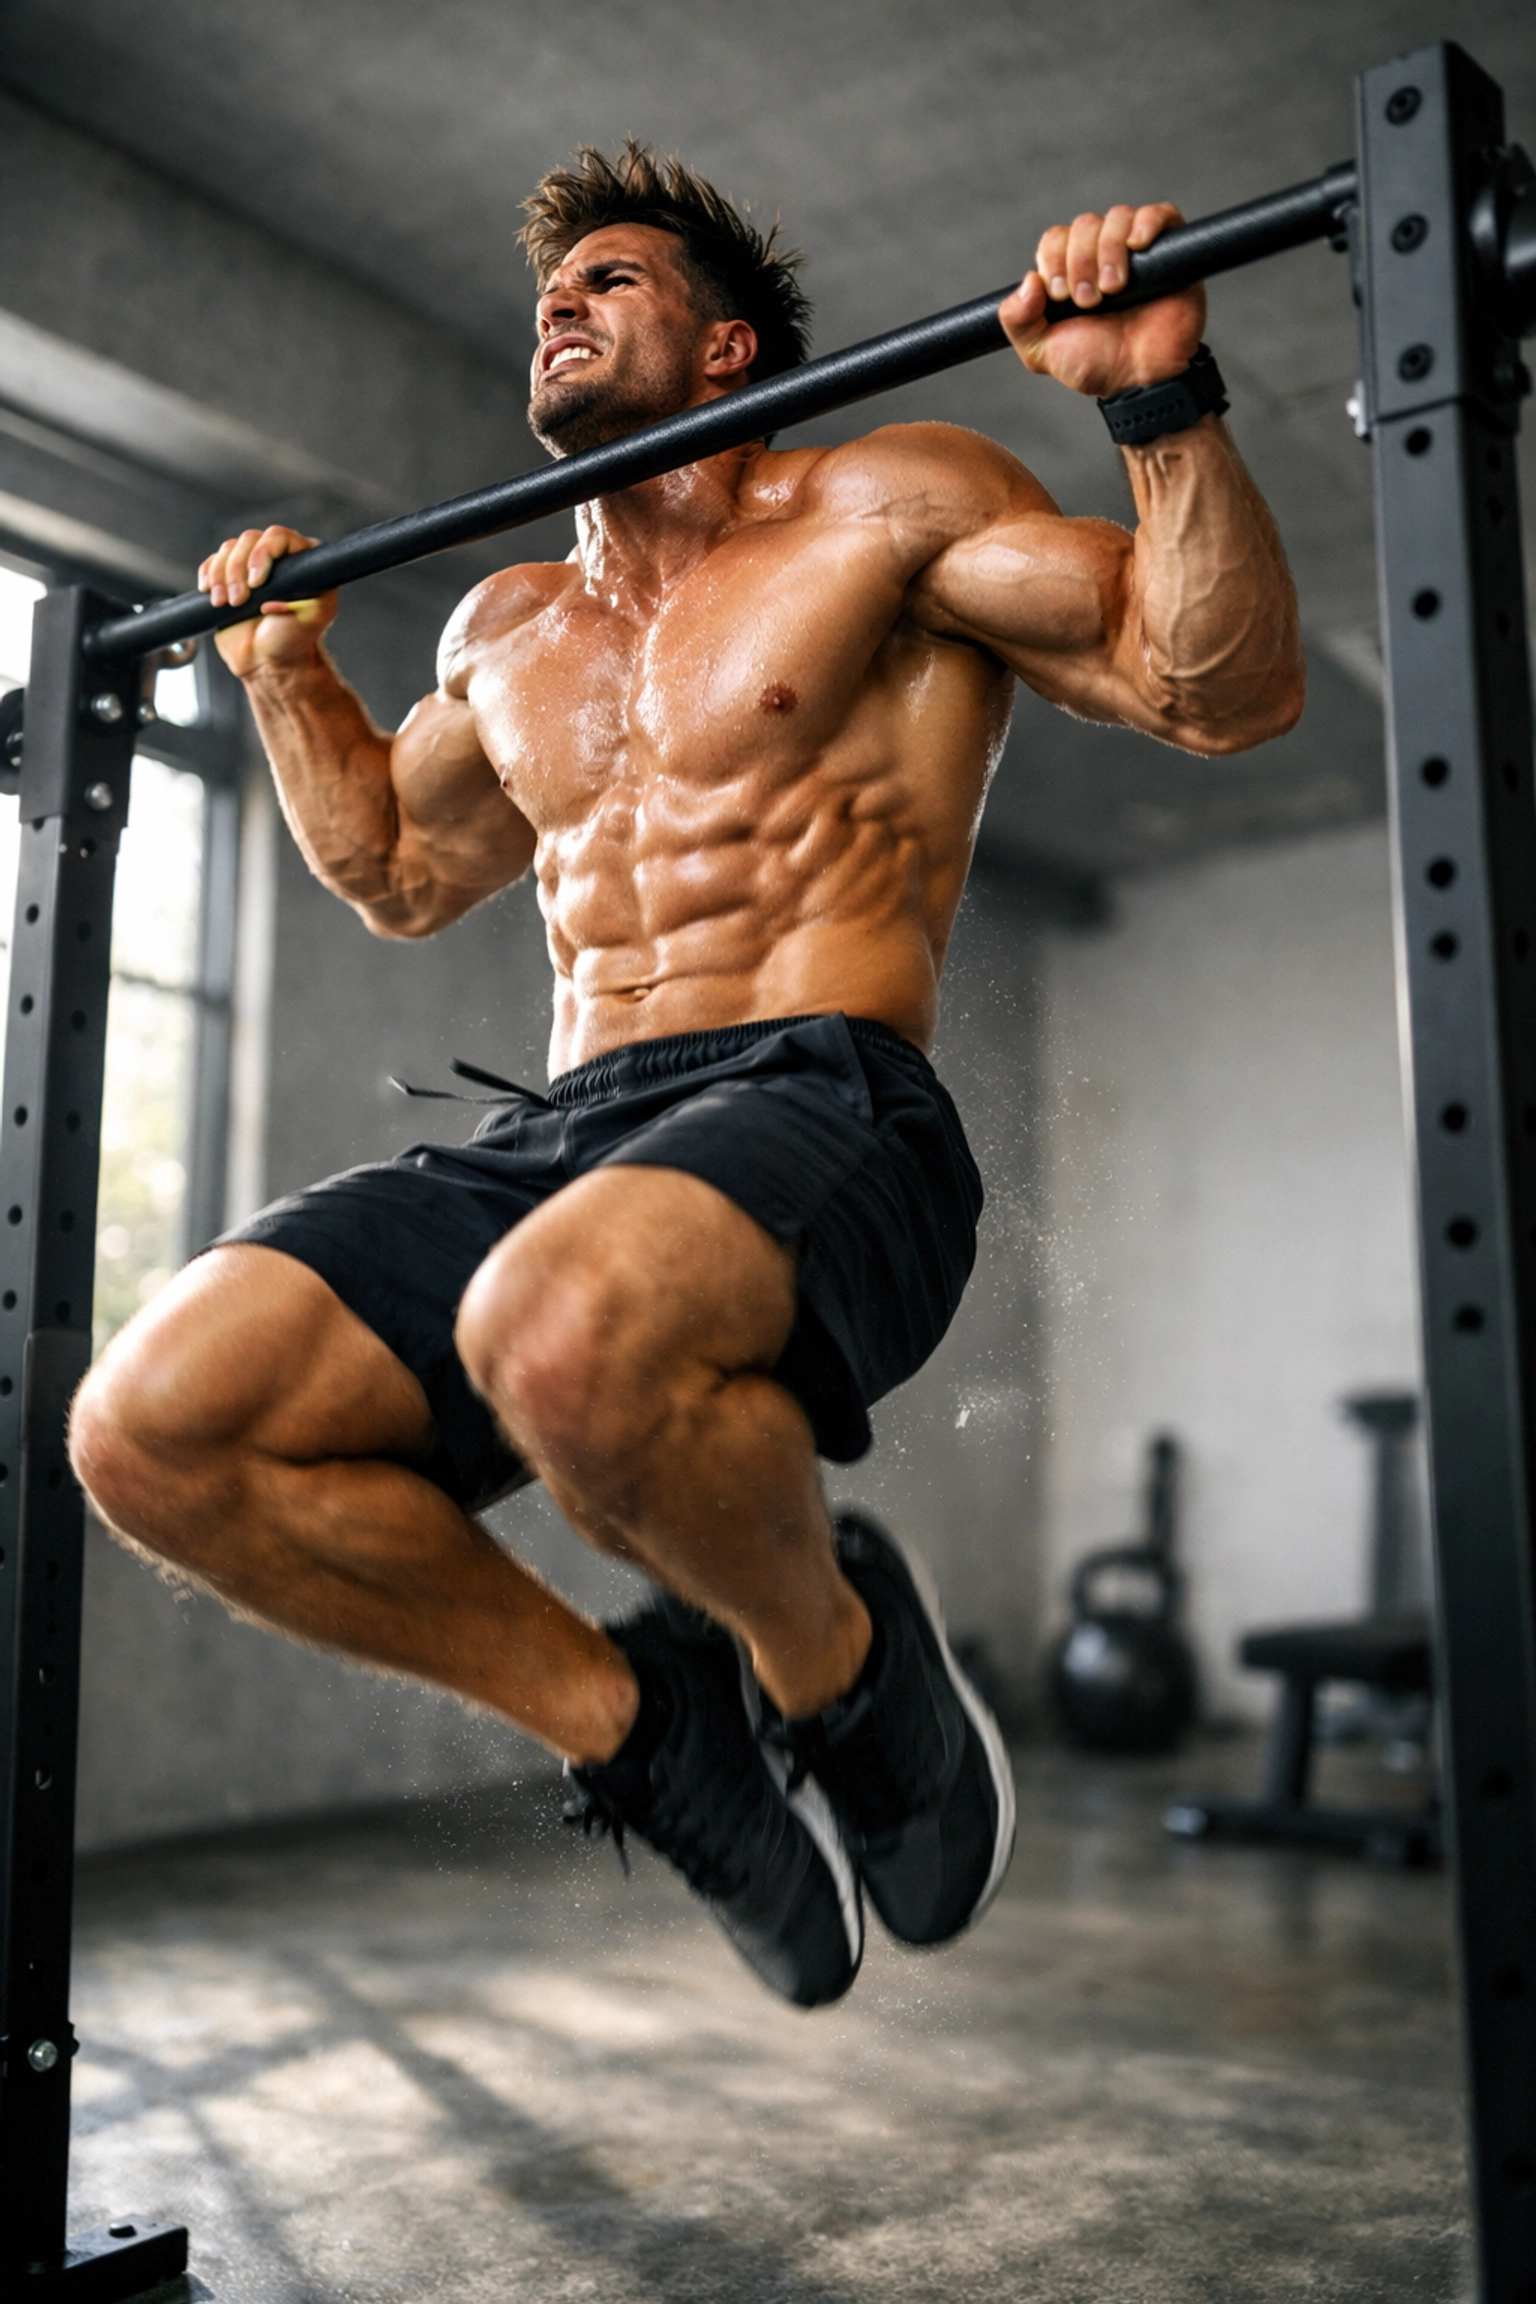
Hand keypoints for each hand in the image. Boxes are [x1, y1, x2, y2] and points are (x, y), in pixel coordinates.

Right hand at [198, 525, 337, 677]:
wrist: (266, 661)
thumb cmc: (293, 639)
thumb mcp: (313, 618)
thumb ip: (310, 598)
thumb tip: (275, 596)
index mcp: (302, 562)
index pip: (279, 537)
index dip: (263, 553)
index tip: (256, 582)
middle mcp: (276, 557)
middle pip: (249, 539)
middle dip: (238, 569)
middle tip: (239, 600)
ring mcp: (251, 564)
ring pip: (228, 549)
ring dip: (222, 576)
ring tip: (226, 603)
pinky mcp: (228, 575)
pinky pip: (212, 561)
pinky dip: (208, 575)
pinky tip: (211, 593)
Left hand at [999, 204, 1204, 401]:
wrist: (1139, 380)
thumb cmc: (1096, 366)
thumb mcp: (1041, 351)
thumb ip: (1018, 321)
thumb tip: (1027, 280)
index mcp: (1071, 271)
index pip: (1055, 238)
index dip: (1054, 259)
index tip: (1061, 295)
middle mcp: (1102, 255)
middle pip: (1084, 224)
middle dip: (1080, 261)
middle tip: (1089, 301)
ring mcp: (1137, 252)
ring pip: (1117, 218)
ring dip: (1108, 250)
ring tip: (1113, 289)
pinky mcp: (1171, 251)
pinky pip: (1161, 214)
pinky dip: (1147, 222)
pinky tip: (1138, 245)